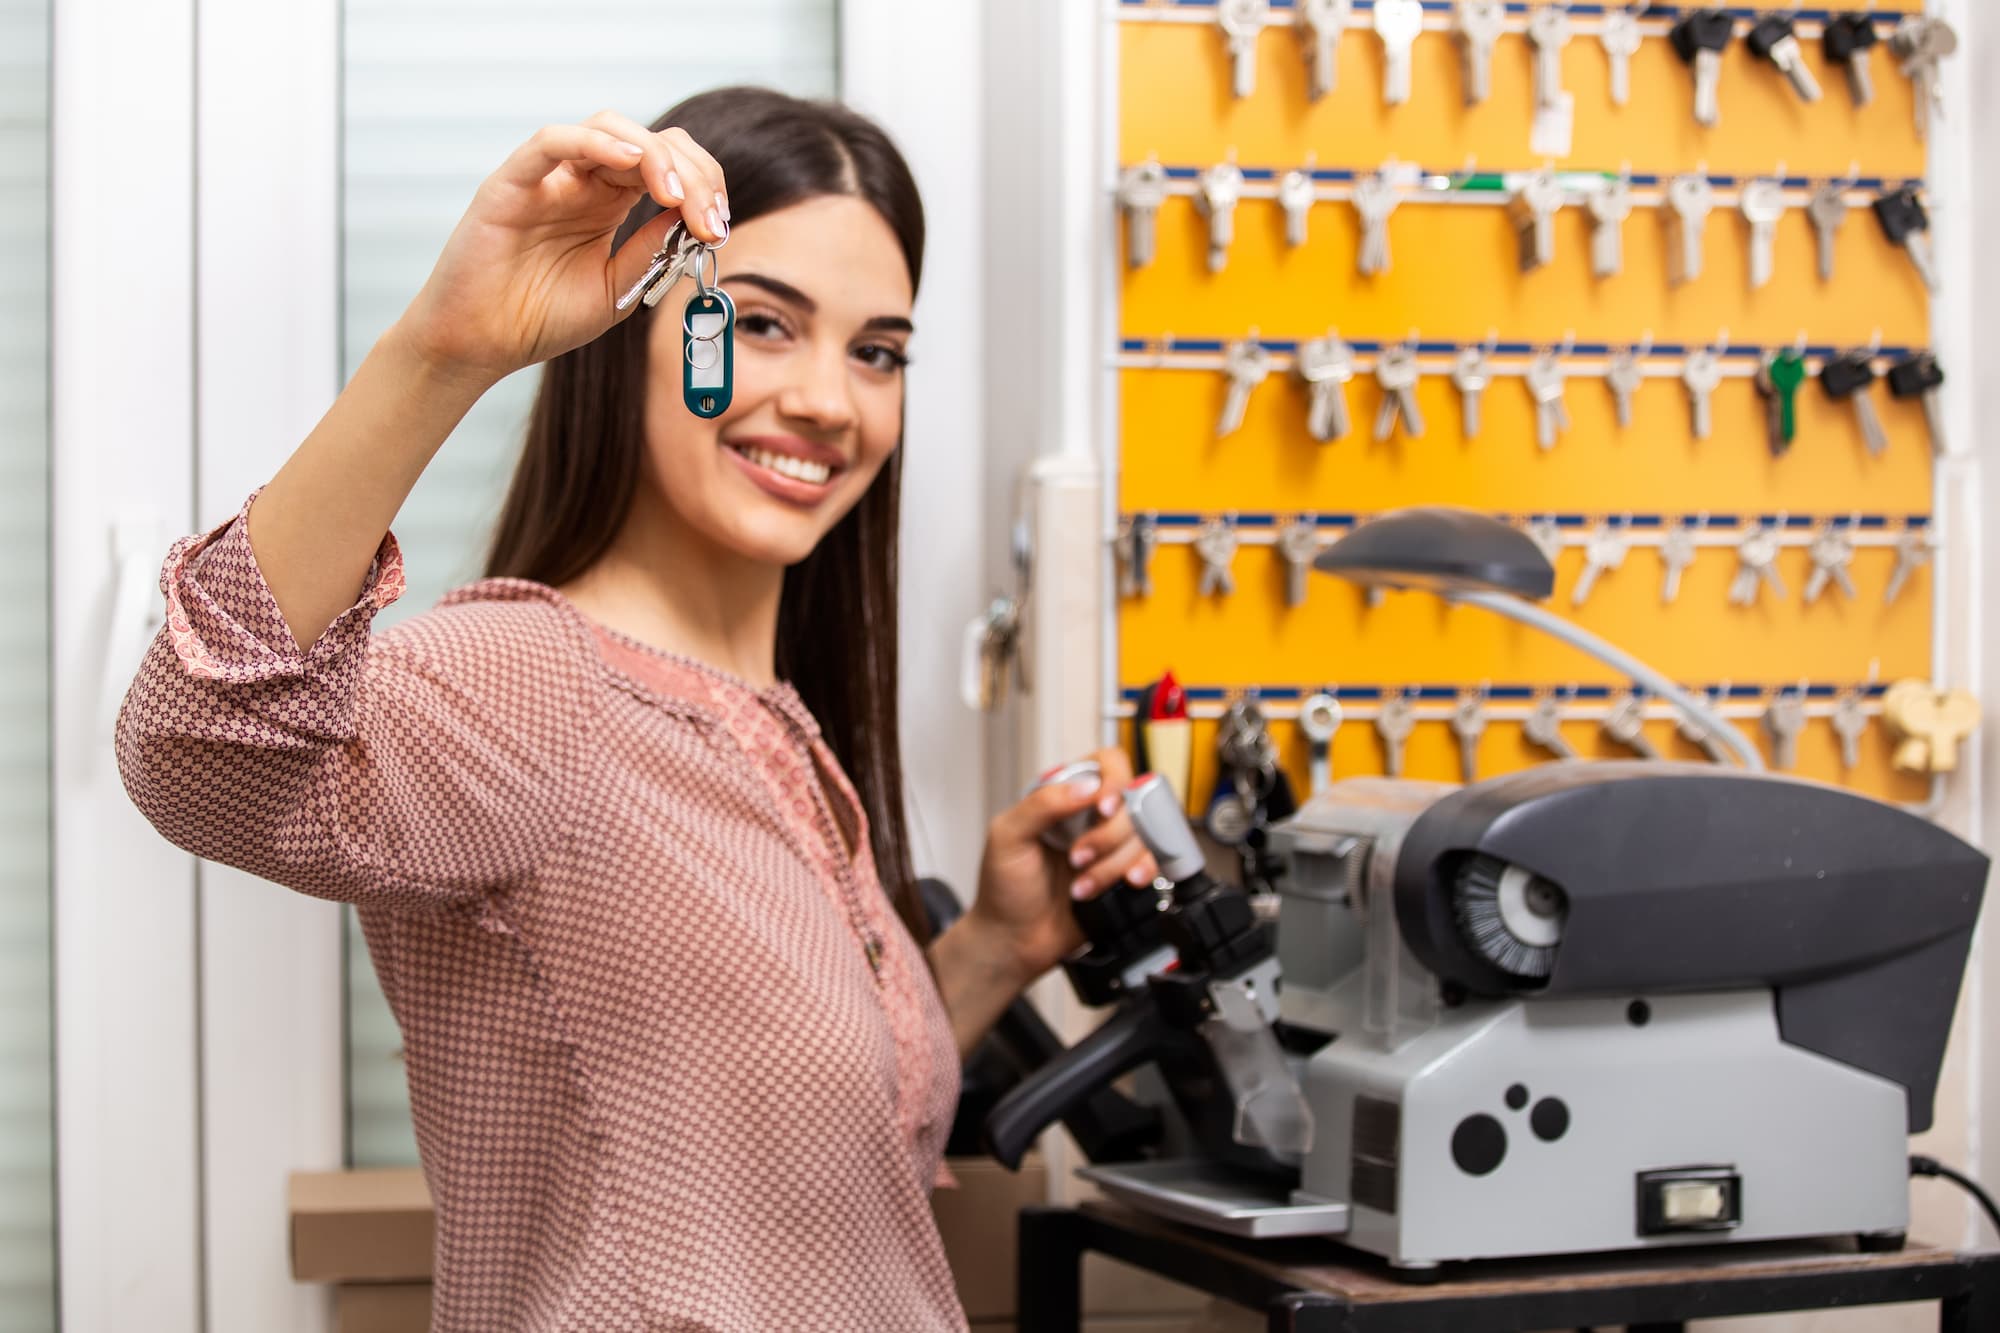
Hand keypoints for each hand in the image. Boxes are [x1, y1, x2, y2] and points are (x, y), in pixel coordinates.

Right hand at [396, 110, 729, 385]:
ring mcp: (548, 178)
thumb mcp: (618, 289)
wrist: (482, 345)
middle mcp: (582, 181)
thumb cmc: (541, 318)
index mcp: (610, 202)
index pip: (667, 168)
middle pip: (648, 144)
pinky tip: (629, 161)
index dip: (701, 187)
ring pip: (607, 129)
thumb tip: (694, 217)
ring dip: (653, 154)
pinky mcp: (511, 183)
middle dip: (690, 173)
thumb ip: (653, 250)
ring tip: (675, 192)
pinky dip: (593, 142)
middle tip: (709, 218)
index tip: (718, 226)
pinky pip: (551, 142)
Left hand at [968, 747, 1160, 986]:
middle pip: (1133, 801)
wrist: (1015, 940)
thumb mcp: (1007, 836)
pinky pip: (1151, 862)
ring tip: (1082, 885)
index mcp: (1063, 796)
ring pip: (1143, 835)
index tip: (1102, 809)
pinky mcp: (1124, 873)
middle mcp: (1091, 816)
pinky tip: (1120, 885)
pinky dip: (1139, 873)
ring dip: (1113, 864)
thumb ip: (1042, 803)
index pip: (1107, 764)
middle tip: (1078, 858)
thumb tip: (1086, 786)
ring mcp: (1110, 845)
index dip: (1113, 782)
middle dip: (1108, 835)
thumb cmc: (1003, 889)